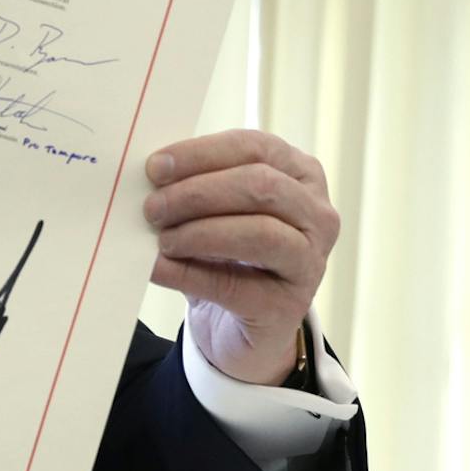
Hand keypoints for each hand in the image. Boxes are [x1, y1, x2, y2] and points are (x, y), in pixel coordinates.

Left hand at [142, 129, 338, 384]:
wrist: (236, 322)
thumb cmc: (226, 252)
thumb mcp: (217, 210)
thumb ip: (194, 187)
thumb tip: (152, 175)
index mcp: (301, 174)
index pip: (255, 148)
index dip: (202, 154)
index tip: (156, 167)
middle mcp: (317, 214)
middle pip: (260, 186)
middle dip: (198, 193)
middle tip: (152, 208)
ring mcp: (310, 261)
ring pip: (260, 233)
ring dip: (200, 233)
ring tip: (162, 240)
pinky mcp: (289, 306)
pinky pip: (236, 285)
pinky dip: (189, 275)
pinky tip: (159, 270)